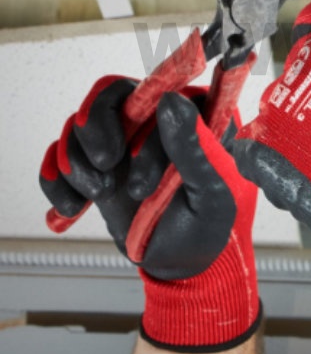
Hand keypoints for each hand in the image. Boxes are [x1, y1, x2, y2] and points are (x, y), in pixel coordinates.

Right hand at [40, 79, 259, 350]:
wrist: (180, 264)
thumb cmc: (208, 228)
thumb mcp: (210, 194)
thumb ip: (193, 149)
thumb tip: (172, 101)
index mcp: (193, 120)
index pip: (159, 88)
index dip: (139, 111)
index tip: (129, 152)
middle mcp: (155, 124)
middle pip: (110, 95)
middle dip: (97, 127)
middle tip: (106, 164)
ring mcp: (123, 143)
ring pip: (80, 124)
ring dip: (79, 159)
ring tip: (99, 193)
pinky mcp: (96, 167)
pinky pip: (58, 157)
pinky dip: (57, 180)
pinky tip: (73, 208)